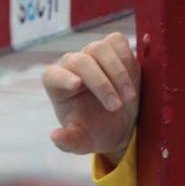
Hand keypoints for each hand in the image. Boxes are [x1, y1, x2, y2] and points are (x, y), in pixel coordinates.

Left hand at [42, 32, 139, 163]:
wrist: (120, 123)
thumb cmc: (95, 131)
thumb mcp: (82, 142)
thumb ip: (69, 142)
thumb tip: (55, 137)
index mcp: (58, 87)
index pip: (52, 75)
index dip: (62, 78)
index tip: (77, 86)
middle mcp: (72, 66)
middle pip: (81, 62)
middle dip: (100, 84)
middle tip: (115, 107)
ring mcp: (92, 54)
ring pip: (100, 49)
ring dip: (117, 72)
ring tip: (128, 97)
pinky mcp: (112, 48)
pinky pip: (117, 42)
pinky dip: (126, 58)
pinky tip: (132, 80)